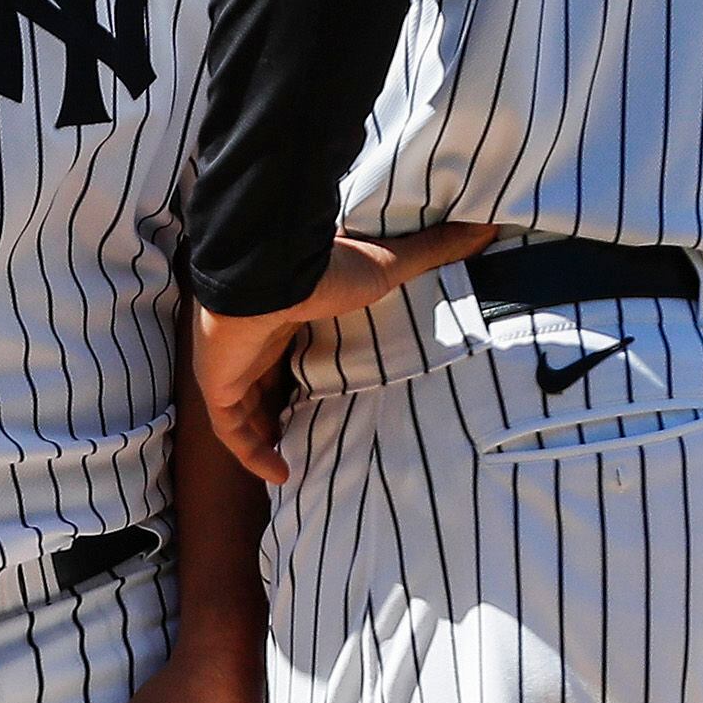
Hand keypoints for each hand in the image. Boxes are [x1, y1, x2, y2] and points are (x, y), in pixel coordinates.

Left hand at [194, 223, 498, 485]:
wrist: (272, 267)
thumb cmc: (325, 265)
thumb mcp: (387, 263)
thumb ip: (431, 251)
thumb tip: (485, 227)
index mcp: (284, 308)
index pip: (286, 343)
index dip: (299, 365)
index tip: (327, 386)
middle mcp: (253, 337)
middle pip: (261, 379)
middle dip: (279, 406)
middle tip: (312, 431)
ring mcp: (230, 362)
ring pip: (242, 410)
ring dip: (264, 434)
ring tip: (297, 459)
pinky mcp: (217, 383)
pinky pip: (229, 431)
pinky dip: (250, 454)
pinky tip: (280, 475)